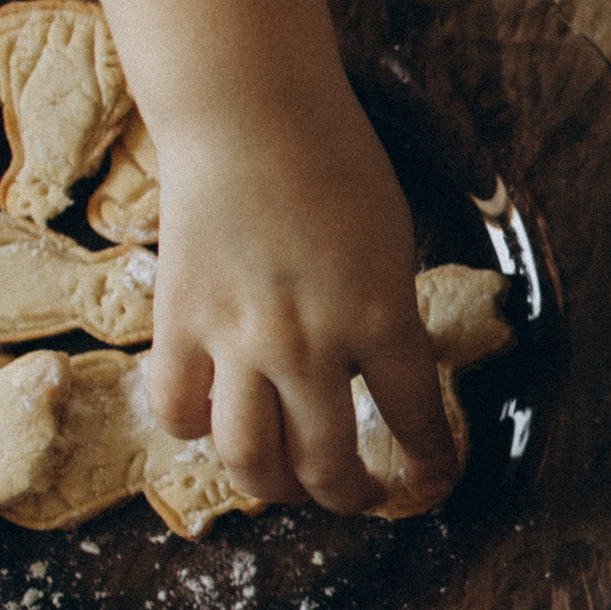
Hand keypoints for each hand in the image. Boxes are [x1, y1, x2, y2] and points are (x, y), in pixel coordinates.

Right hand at [142, 71, 458, 515]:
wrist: (248, 113)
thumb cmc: (334, 163)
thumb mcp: (393, 243)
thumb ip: (388, 317)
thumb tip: (387, 374)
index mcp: (378, 316)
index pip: (413, 417)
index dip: (430, 461)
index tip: (433, 480)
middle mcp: (307, 343)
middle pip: (326, 464)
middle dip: (352, 496)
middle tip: (362, 495)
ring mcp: (236, 339)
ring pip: (248, 460)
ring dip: (276, 489)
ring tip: (292, 485)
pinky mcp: (177, 325)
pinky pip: (179, 411)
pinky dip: (198, 432)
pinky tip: (218, 423)